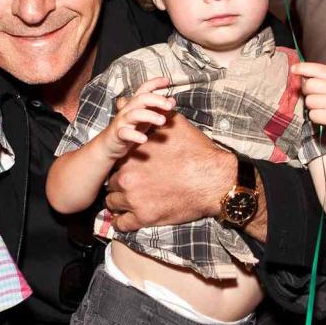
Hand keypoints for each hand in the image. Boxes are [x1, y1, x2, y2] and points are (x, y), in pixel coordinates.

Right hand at [101, 77, 172, 158]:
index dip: (154, 83)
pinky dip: (135, 136)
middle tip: (169, 106)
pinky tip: (144, 139)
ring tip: (162, 121)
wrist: (108, 145)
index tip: (167, 80)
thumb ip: (157, 109)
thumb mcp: (145, 117)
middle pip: (141, 98)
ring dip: (150, 115)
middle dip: (156, 99)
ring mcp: (122, 121)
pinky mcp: (118, 134)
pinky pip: (125, 133)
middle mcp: (128, 109)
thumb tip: (172, 100)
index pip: (144, 89)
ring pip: (135, 114)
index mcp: (135, 104)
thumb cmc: (129, 128)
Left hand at [105, 112, 235, 231]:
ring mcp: (134, 199)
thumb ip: (145, 114)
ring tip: (134, 201)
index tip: (130, 169)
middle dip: (120, 185)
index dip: (122, 166)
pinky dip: (125, 222)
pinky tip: (132, 218)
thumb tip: (125, 99)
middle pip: (111, 184)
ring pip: (113, 204)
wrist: (214, 179)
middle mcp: (127, 177)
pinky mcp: (144, 218)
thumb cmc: (195, 151)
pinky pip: (122, 224)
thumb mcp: (171, 125)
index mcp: (130, 155)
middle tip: (134, 186)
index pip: (114, 163)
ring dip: (121, 203)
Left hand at [292, 62, 325, 136]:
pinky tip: (323, 116)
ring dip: (311, 106)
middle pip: (309, 85)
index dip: (303, 68)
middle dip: (307, 91)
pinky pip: (313, 114)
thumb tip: (297, 71)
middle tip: (314, 96)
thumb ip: (319, 78)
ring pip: (309, 101)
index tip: (293, 69)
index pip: (318, 69)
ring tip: (321, 107)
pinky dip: (314, 117)